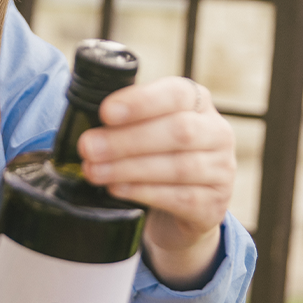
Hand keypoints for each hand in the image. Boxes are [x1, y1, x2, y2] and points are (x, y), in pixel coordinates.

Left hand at [77, 77, 234, 288]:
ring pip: (178, 166)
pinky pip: (180, 198)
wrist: (185, 209)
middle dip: (127, 140)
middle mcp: (217, 133)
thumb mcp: (147, 128)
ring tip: (94, 171)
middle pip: (178, 132)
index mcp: (198, 103)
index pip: (176, 94)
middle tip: (88, 147)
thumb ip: (126, 117)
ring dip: (129, 168)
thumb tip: (80, 112)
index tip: (106, 112)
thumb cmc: (158, 156)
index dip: (141, 102)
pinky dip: (144, 192)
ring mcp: (221, 170)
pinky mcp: (214, 205)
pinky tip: (116, 189)